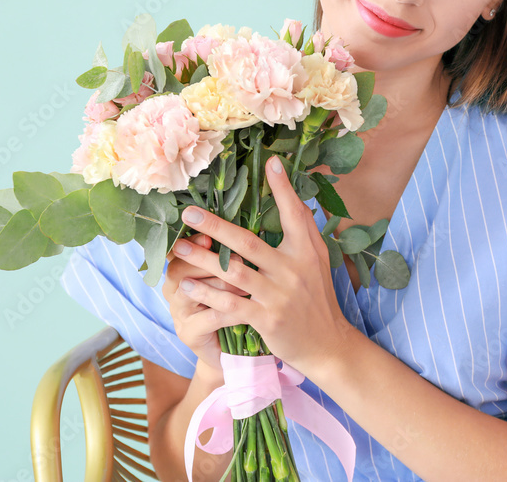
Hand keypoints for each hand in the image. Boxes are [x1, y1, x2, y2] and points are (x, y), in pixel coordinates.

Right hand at [162, 232, 249, 372]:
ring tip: (248, 285)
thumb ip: (228, 254)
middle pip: (179, 269)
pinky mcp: (189, 334)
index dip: (193, 242)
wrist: (230, 347)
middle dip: (208, 263)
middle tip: (239, 260)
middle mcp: (174, 290)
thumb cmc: (232, 302)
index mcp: (180, 271)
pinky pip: (210, 318)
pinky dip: (231, 312)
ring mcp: (179, 314)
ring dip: (223, 286)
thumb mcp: (230, 275)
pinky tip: (248, 309)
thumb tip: (246, 228)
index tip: (211, 237)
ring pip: (193, 292)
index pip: (178, 250)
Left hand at [170, 156, 352, 376]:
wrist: (327, 344)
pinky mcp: (268, 319)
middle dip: (216, 227)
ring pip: (234, 272)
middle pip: (249, 242)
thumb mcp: (318, 262)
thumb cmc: (317, 299)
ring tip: (179, 249)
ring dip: (203, 260)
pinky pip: (231, 304)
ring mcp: (280, 295)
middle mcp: (294, 269)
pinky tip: (187, 285)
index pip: (294, 214)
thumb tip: (296, 201)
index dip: (283, 189)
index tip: (271, 163)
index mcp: (307, 251)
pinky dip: (207, 294)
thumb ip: (305, 234)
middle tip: (189, 214)